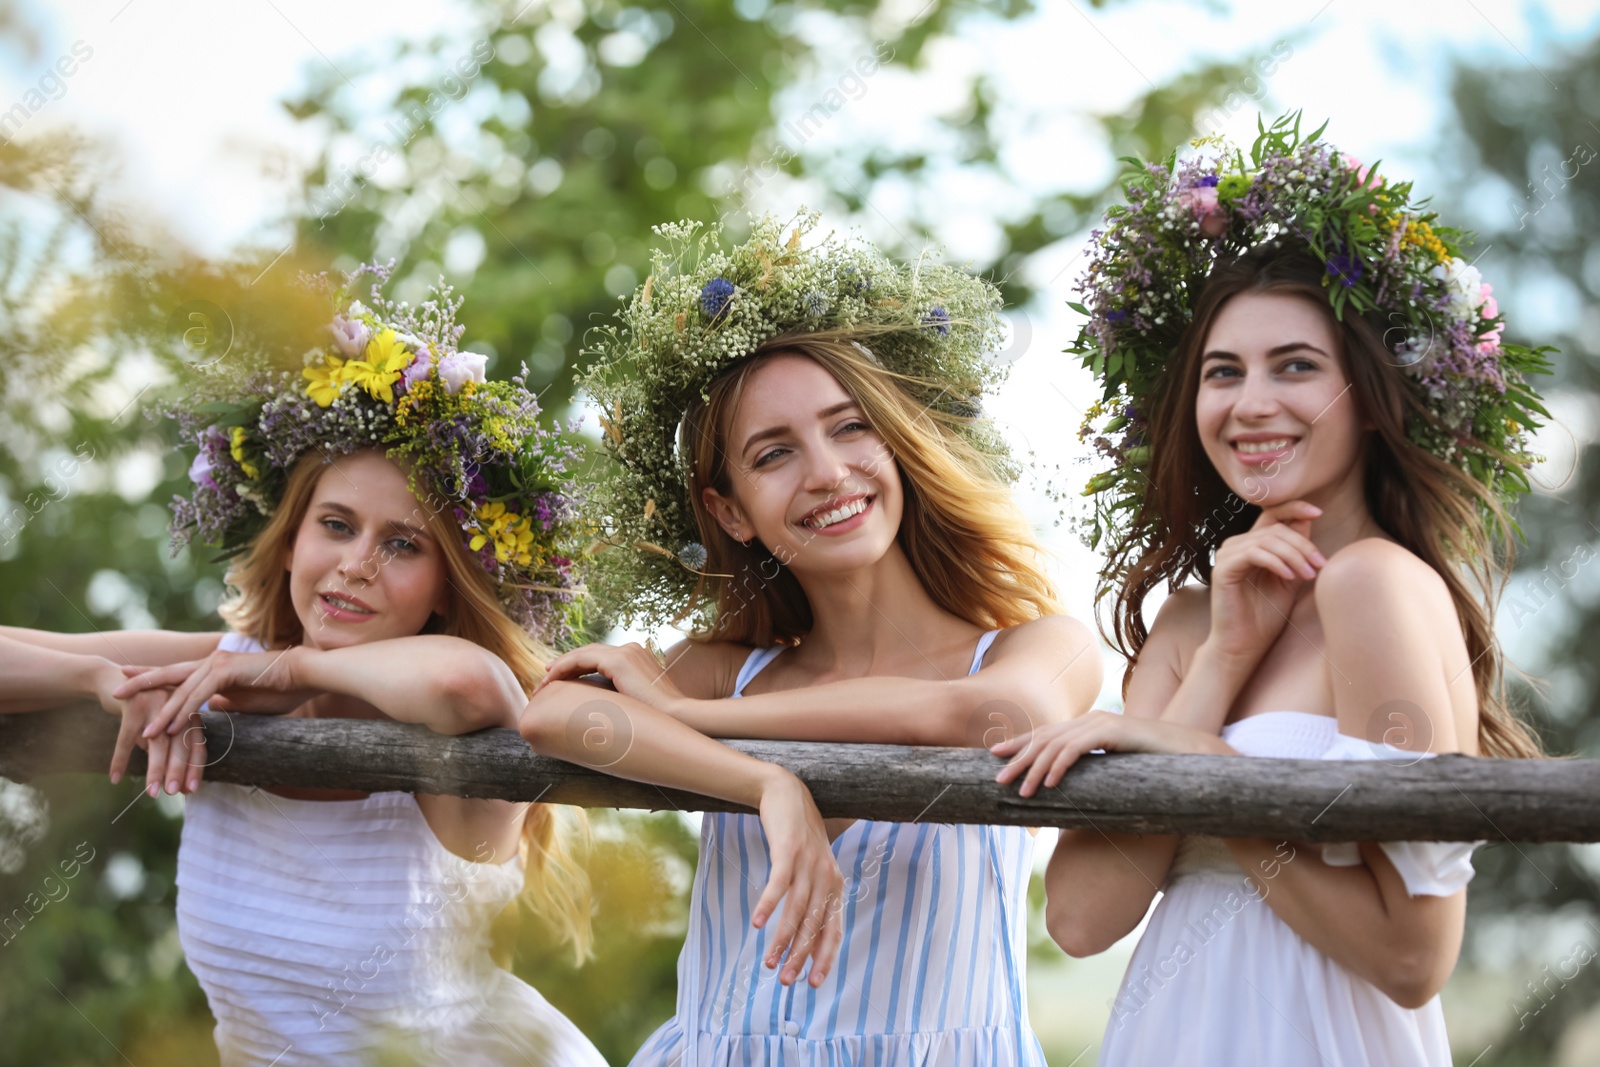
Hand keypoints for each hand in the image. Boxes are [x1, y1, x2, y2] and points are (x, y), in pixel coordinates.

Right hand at [94, 662, 206, 793]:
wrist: (111, 679)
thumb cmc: (139, 709)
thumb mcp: (157, 727)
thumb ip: (165, 748)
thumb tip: (170, 781)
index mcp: (188, 711)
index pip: (197, 744)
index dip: (194, 767)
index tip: (190, 790)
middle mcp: (177, 706)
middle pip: (181, 743)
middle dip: (178, 771)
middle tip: (174, 793)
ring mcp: (156, 704)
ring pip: (157, 743)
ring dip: (154, 770)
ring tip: (152, 792)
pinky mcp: (133, 705)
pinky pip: (126, 738)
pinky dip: (121, 759)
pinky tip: (115, 778)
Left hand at [112, 646, 313, 739]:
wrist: (304, 676)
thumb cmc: (280, 690)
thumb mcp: (244, 702)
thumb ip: (223, 703)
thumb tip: (209, 710)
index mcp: (214, 669)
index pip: (176, 674)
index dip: (151, 677)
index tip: (127, 680)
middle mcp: (211, 663)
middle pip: (168, 674)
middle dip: (140, 683)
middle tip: (115, 691)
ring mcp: (217, 664)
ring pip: (181, 690)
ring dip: (161, 712)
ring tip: (143, 731)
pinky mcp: (226, 671)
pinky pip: (198, 694)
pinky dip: (182, 710)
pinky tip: (169, 726)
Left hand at [534, 642, 685, 714]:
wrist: (679, 717)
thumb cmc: (660, 719)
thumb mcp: (636, 703)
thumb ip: (619, 697)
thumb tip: (597, 710)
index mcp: (636, 657)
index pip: (599, 658)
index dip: (577, 667)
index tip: (560, 680)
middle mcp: (630, 649)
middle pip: (588, 653)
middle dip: (565, 665)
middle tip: (546, 680)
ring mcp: (625, 653)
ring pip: (582, 654)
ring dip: (560, 667)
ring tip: (544, 682)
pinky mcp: (619, 661)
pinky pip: (581, 659)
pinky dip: (564, 667)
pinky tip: (550, 679)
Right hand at [752, 770, 844, 986]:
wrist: (787, 792)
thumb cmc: (797, 836)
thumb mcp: (810, 868)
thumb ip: (810, 897)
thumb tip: (800, 935)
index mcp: (835, 884)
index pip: (833, 929)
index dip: (824, 957)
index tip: (813, 984)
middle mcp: (827, 876)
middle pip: (814, 925)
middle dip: (799, 956)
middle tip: (784, 981)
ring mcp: (809, 862)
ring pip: (797, 910)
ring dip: (782, 939)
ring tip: (768, 962)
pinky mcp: (789, 850)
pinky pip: (779, 884)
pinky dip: (769, 905)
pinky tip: (757, 923)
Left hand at [991, 709, 1232, 797]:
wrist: (1193, 752)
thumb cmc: (1156, 764)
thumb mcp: (1117, 766)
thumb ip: (1095, 770)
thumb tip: (1071, 789)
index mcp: (1089, 725)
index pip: (1046, 733)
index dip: (1019, 743)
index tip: (995, 755)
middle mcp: (1091, 720)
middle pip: (1044, 737)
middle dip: (1018, 757)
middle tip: (997, 779)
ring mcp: (1102, 723)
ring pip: (1057, 744)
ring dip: (1035, 769)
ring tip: (1021, 792)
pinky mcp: (1115, 732)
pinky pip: (1079, 748)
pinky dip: (1060, 765)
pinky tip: (1049, 783)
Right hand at [1206, 501, 1325, 668]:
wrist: (1244, 645)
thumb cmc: (1266, 616)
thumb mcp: (1290, 578)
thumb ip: (1296, 551)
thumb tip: (1307, 520)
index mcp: (1251, 544)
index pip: (1272, 513)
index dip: (1294, 507)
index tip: (1319, 512)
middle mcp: (1236, 545)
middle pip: (1275, 527)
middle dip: (1303, 544)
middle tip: (1320, 565)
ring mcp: (1226, 556)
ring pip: (1266, 539)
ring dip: (1293, 555)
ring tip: (1309, 575)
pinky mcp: (1222, 570)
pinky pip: (1253, 553)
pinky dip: (1275, 562)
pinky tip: (1289, 576)